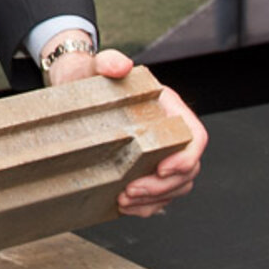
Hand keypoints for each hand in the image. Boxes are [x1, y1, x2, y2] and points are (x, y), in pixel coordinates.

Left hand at [43, 45, 206, 215]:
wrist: (73, 86)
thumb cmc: (92, 75)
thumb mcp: (98, 65)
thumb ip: (110, 62)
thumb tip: (119, 65)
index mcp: (170, 110)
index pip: (195, 138)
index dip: (186, 158)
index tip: (163, 169)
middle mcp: (170, 134)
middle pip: (187, 169)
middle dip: (163, 186)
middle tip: (130, 191)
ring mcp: (159, 153)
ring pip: (175, 187)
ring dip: (154, 200)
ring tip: (124, 200)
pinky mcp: (144, 168)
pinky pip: (158, 195)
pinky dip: (146, 205)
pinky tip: (125, 207)